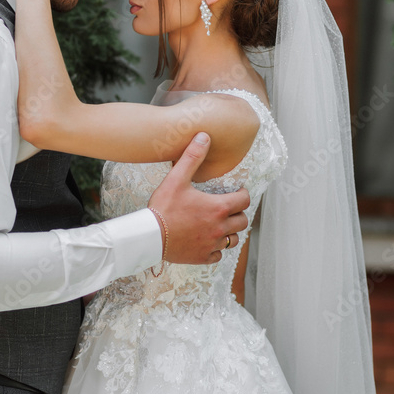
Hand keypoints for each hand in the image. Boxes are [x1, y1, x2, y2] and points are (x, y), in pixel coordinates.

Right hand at [148, 133, 249, 265]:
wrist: (149, 236)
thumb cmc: (163, 208)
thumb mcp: (177, 178)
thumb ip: (192, 157)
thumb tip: (204, 136)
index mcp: (218, 208)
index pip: (244, 200)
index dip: (242, 194)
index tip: (237, 192)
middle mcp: (219, 227)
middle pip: (242, 221)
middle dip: (238, 213)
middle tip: (228, 208)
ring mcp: (212, 244)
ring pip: (234, 240)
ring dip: (230, 232)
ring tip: (219, 224)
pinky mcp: (203, 257)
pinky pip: (218, 254)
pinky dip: (216, 248)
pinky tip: (207, 241)